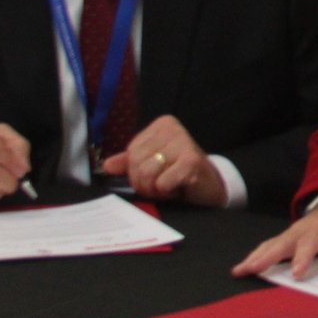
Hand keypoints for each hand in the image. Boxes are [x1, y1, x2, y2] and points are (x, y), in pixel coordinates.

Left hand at [100, 115, 224, 207]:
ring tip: (170, 185)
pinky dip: (167, 191)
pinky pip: (162, 183)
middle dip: (144, 182)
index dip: (136, 172)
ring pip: (146, 173)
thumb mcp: (152, 165)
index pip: (131, 152)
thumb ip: (129, 163)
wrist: (210, 186)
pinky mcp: (191, 161)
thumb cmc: (180, 174)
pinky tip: (180, 187)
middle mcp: (173, 129)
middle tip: (161, 184)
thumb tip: (107, 165)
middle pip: (136, 162)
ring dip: (155, 188)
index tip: (155, 174)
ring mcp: (184, 142)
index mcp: (161, 125)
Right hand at [231, 189, 317, 280]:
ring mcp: (293, 232)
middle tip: (251, 269)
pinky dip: (256, 256)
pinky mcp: (288, 238)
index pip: (311, 242)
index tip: (297, 274)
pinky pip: (270, 246)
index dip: (303, 257)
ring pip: (272, 244)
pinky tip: (243, 268)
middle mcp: (304, 228)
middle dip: (267, 256)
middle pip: (283, 242)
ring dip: (255, 257)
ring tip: (239, 270)